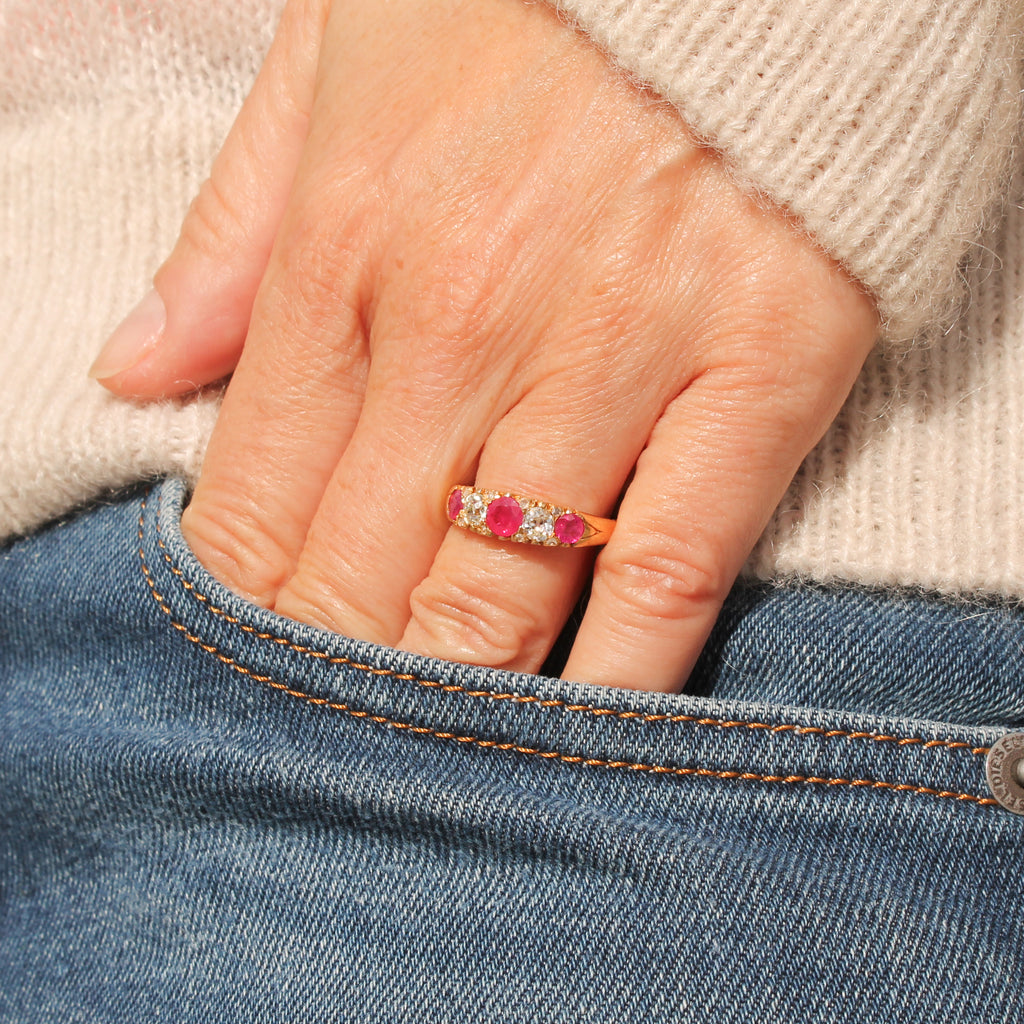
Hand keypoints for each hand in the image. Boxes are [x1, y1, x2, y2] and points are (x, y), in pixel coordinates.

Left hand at [92, 0, 876, 690]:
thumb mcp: (339, 59)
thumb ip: (236, 230)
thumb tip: (136, 369)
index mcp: (349, 245)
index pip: (258, 490)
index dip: (242, 607)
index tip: (246, 674)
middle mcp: (466, 319)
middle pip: (364, 568)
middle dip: (332, 677)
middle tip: (322, 756)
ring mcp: (615, 351)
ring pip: (500, 589)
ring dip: (449, 698)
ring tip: (423, 774)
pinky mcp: (759, 368)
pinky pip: (671, 567)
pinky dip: (622, 671)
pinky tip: (577, 734)